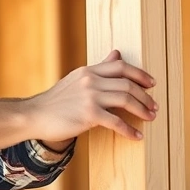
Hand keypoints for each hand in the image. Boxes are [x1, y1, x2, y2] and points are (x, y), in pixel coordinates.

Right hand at [25, 50, 156, 144]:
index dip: (140, 75)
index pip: (121, 67)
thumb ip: (99, 68)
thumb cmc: (56, 100)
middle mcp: (91, 80)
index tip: (152, 83)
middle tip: (154, 106)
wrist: (35, 115)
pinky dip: (129, 130)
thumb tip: (116, 54)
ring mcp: (90, 97)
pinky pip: (116, 122)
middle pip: (127, 84)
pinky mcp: (88, 115)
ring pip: (125, 100)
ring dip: (142, 110)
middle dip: (145, 96)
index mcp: (89, 70)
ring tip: (150, 118)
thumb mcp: (77, 78)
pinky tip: (137, 136)